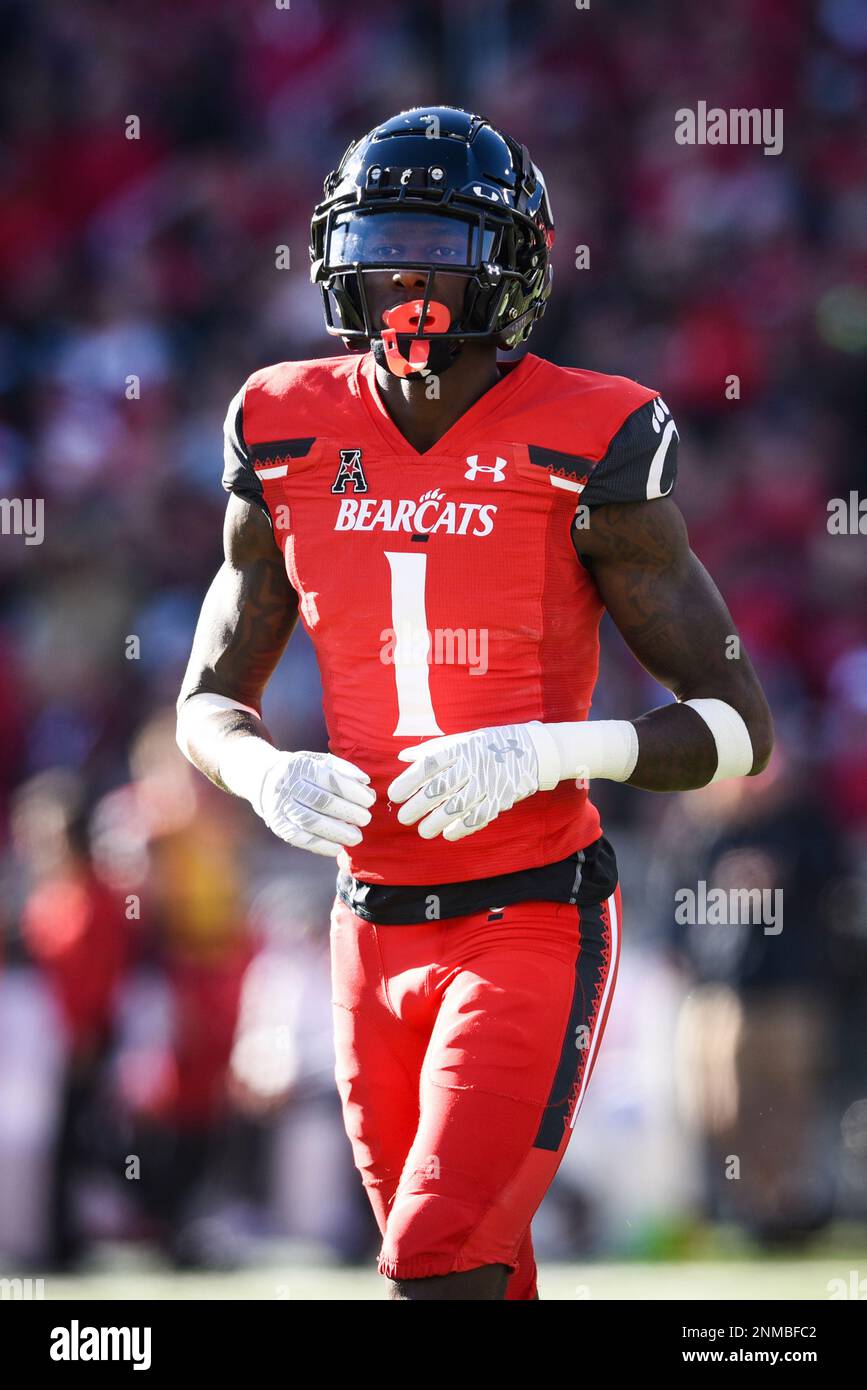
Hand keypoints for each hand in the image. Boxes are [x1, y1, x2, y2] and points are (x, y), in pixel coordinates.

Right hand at [259, 751, 375, 856]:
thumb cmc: (301, 770)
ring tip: (357, 837)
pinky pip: (300, 839)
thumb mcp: (318, 760)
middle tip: (366, 819)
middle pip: (322, 802)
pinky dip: (321, 846)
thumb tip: (365, 782)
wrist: (264, 779)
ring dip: (338, 832)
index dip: (353, 792)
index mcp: (300, 766)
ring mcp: (280, 807)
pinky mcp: (278, 826)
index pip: (331, 780)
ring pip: (312, 822)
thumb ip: (343, 768)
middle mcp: (287, 786)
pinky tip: (337, 847)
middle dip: (349, 813)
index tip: (369, 800)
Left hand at [388, 722, 554, 841]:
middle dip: (418, 806)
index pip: (429, 765)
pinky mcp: (501, 798)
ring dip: (437, 822)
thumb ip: (431, 750)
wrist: (531, 751)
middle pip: (440, 789)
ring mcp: (488, 783)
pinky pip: (479, 817)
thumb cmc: (487, 745)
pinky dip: (462, 828)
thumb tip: (402, 757)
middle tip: (403, 818)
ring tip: (423, 831)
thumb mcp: (461, 740)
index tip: (394, 795)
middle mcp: (472, 765)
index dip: (409, 781)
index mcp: (460, 748)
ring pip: (457, 807)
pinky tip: (448, 834)